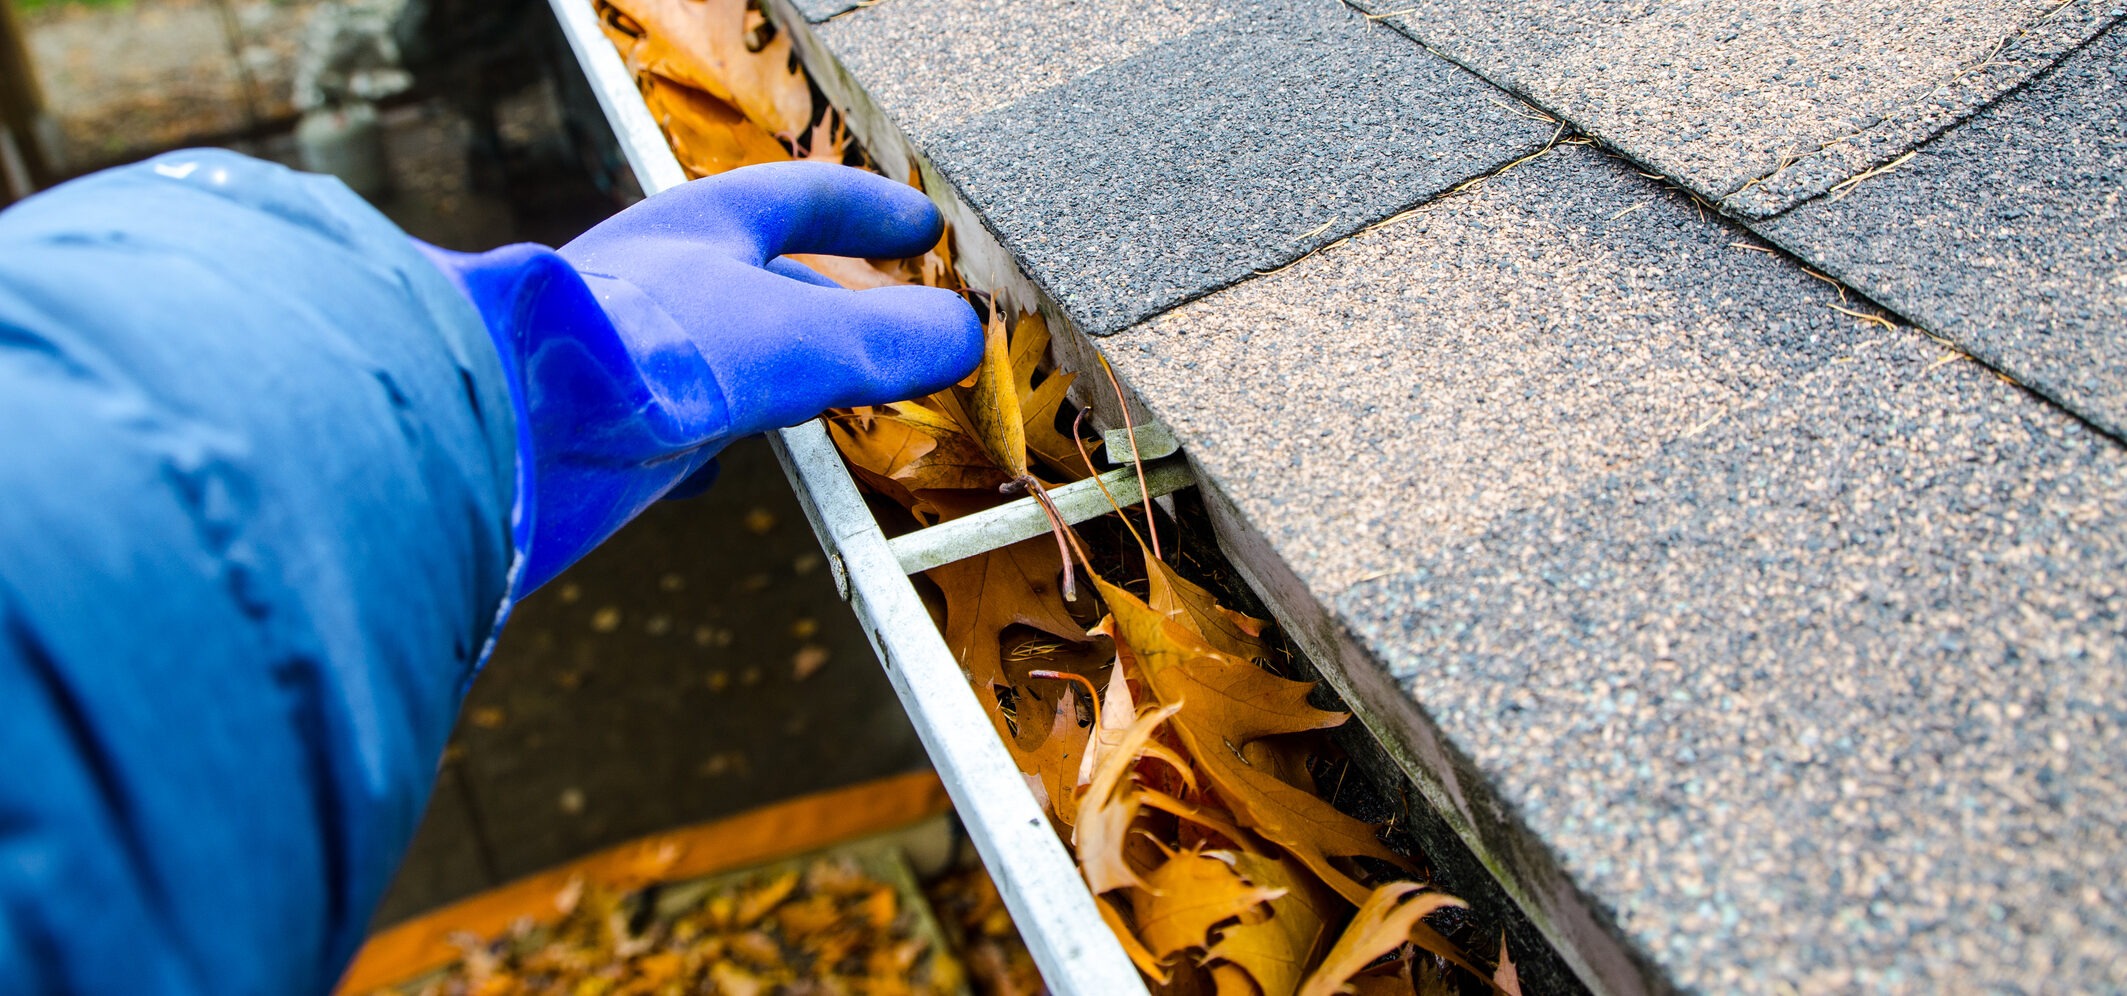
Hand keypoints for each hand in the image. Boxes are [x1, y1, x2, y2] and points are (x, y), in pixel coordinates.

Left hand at [421, 162, 980, 591]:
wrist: (507, 430)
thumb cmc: (642, 353)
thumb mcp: (797, 340)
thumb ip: (885, 338)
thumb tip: (963, 335)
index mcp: (703, 227)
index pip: (803, 197)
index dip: (870, 212)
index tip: (923, 227)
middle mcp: (661, 281)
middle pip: (765, 278)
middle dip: (831, 302)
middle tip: (891, 327)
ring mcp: (627, 352)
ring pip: (720, 355)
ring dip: (777, 375)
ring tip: (823, 404)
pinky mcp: (598, 424)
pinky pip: (667, 422)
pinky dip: (707, 442)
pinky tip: (713, 473)